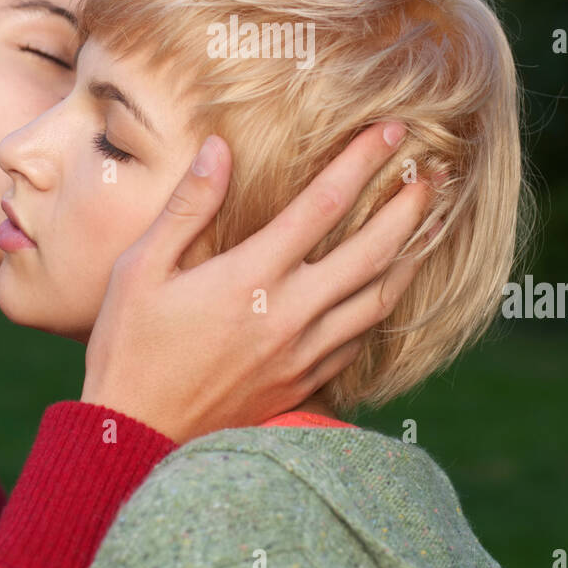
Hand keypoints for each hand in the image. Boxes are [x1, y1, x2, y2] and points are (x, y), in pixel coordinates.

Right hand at [80, 122, 430, 442]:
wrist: (136, 437)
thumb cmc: (129, 347)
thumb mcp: (140, 269)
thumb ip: (187, 206)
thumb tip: (220, 147)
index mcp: (248, 277)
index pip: (322, 205)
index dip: (361, 161)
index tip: (391, 130)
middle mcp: (287, 314)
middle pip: (371, 252)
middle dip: (408, 207)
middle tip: (437, 173)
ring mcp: (301, 354)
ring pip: (377, 299)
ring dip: (410, 256)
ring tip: (431, 224)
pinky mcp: (303, 384)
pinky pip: (359, 340)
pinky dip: (382, 307)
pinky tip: (389, 287)